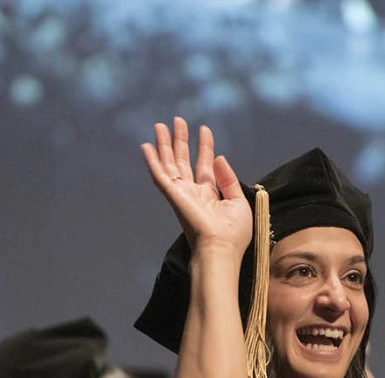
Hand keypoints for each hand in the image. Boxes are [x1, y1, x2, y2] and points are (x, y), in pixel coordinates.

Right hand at [141, 117, 252, 264]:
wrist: (220, 249)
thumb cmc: (233, 233)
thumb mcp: (238, 202)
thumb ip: (229, 180)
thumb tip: (219, 158)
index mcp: (209, 195)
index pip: (204, 166)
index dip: (204, 146)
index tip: (204, 129)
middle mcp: (192, 193)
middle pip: (183, 161)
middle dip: (180, 141)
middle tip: (178, 120)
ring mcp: (181, 194)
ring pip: (169, 164)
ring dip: (164, 144)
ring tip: (161, 125)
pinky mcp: (173, 195)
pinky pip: (159, 175)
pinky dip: (152, 161)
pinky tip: (146, 146)